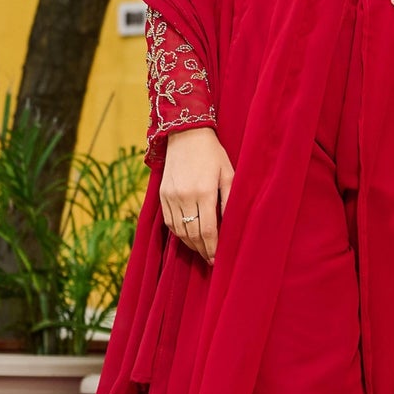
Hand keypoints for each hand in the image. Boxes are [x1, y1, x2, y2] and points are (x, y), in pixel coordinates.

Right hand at [160, 126, 233, 262]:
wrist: (186, 134)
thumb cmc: (212, 154)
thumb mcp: (228, 174)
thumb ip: (229, 200)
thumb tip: (231, 225)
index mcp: (204, 192)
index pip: (207, 230)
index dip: (213, 247)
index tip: (218, 259)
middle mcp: (185, 196)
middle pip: (192, 234)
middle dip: (202, 250)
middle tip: (211, 259)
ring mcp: (171, 196)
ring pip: (178, 231)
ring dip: (190, 244)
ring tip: (201, 250)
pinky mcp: (162, 194)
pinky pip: (169, 221)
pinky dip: (178, 233)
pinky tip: (188, 236)